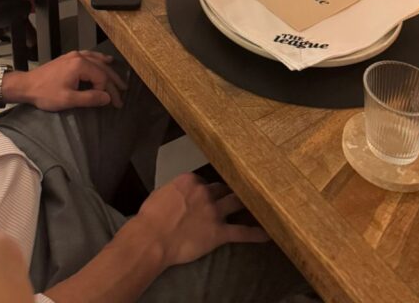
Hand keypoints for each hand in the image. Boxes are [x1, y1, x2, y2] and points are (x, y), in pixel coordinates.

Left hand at [4, 50, 126, 111]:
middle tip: (123, 94)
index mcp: (80, 65)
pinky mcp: (69, 57)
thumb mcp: (68, 100)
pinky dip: (100, 59)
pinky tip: (106, 60)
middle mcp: (79, 56)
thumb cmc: (46, 93)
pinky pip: (90, 56)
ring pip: (97, 60)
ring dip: (109, 71)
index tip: (113, 104)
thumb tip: (108, 98)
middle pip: (102, 68)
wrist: (26, 85)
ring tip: (120, 81)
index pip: (102, 77)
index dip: (108, 91)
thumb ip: (90, 98)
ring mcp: (74, 55)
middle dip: (113, 82)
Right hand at [135, 175, 268, 268]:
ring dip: (245, 202)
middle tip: (237, 192)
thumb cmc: (151, 217)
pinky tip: (267, 233)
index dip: (206, 188)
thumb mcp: (161, 194)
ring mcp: (213, 211)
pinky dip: (255, 233)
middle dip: (228, 191)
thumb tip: (178, 196)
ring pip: (235, 202)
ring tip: (257, 202)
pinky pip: (241, 232)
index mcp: (189, 180)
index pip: (204, 181)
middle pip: (222, 188)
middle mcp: (204, 192)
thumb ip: (175, 191)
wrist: (153, 237)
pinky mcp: (218, 231)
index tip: (208, 193)